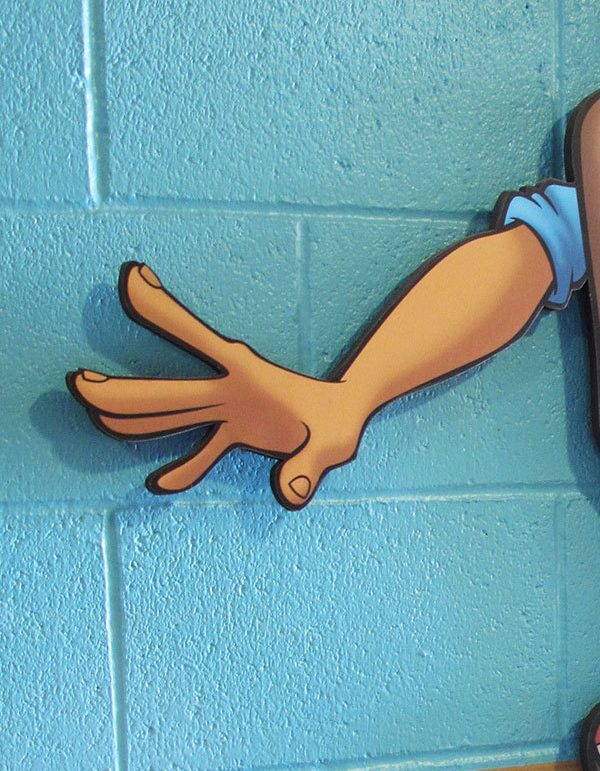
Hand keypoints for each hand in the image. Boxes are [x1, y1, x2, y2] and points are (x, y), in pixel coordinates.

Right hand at [69, 263, 366, 505]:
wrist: (349, 414)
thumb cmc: (339, 421)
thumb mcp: (331, 443)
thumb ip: (309, 466)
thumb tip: (292, 492)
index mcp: (243, 376)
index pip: (192, 336)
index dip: (160, 309)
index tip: (131, 278)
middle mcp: (226, 388)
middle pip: (165, 390)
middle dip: (123, 390)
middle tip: (78, 384)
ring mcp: (228, 408)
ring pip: (170, 412)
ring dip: (134, 417)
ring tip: (94, 413)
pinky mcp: (237, 431)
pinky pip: (203, 451)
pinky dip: (185, 468)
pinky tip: (163, 484)